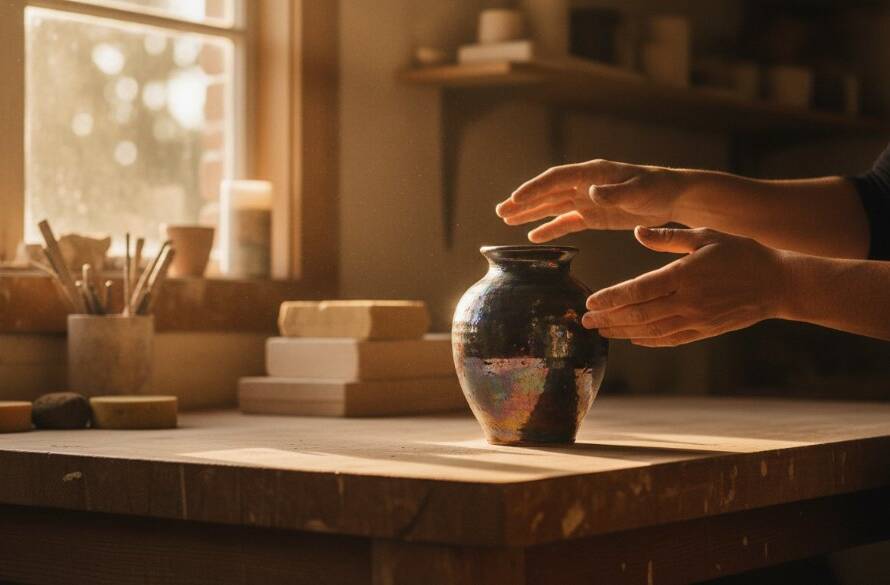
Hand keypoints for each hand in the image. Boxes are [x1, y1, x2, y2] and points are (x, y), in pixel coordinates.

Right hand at [495, 159, 687, 241]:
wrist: (673, 197)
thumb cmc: (656, 189)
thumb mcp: (638, 190)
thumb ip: (614, 192)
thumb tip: (590, 192)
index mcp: (592, 173)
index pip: (555, 179)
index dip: (534, 189)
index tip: (515, 199)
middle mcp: (584, 184)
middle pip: (547, 192)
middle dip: (524, 201)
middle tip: (500, 211)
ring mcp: (587, 200)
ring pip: (552, 206)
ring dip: (530, 213)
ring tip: (506, 220)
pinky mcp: (594, 215)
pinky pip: (567, 222)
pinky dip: (550, 228)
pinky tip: (533, 236)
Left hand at [581, 227, 789, 346]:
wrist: (778, 284)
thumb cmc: (741, 254)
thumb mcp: (705, 236)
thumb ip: (669, 237)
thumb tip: (638, 231)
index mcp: (685, 275)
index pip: (638, 290)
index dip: (611, 298)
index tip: (590, 302)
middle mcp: (687, 301)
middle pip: (638, 314)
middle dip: (608, 319)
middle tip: (584, 321)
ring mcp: (695, 320)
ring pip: (650, 330)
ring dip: (622, 332)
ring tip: (601, 331)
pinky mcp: (704, 331)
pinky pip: (669, 339)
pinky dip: (647, 341)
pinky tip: (632, 339)